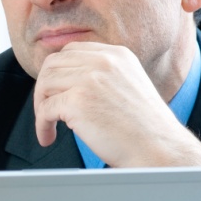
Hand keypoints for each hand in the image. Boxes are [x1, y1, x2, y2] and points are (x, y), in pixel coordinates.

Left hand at [33, 42, 200, 166]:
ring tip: (48, 125)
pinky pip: (45, 110)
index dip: (57, 71)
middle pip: (52, 64)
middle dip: (44, 88)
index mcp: (117, 54)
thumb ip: (102, 75)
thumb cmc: (145, 127)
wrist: (160, 150)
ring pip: (44, 84)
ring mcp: (89, 79)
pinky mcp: (77, 102)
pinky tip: (49, 138)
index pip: (71, 51)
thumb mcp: (128, 84)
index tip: (54, 91)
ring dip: (41, 107)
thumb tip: (65, 79)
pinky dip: (41, 125)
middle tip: (46, 110)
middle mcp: (103, 61)